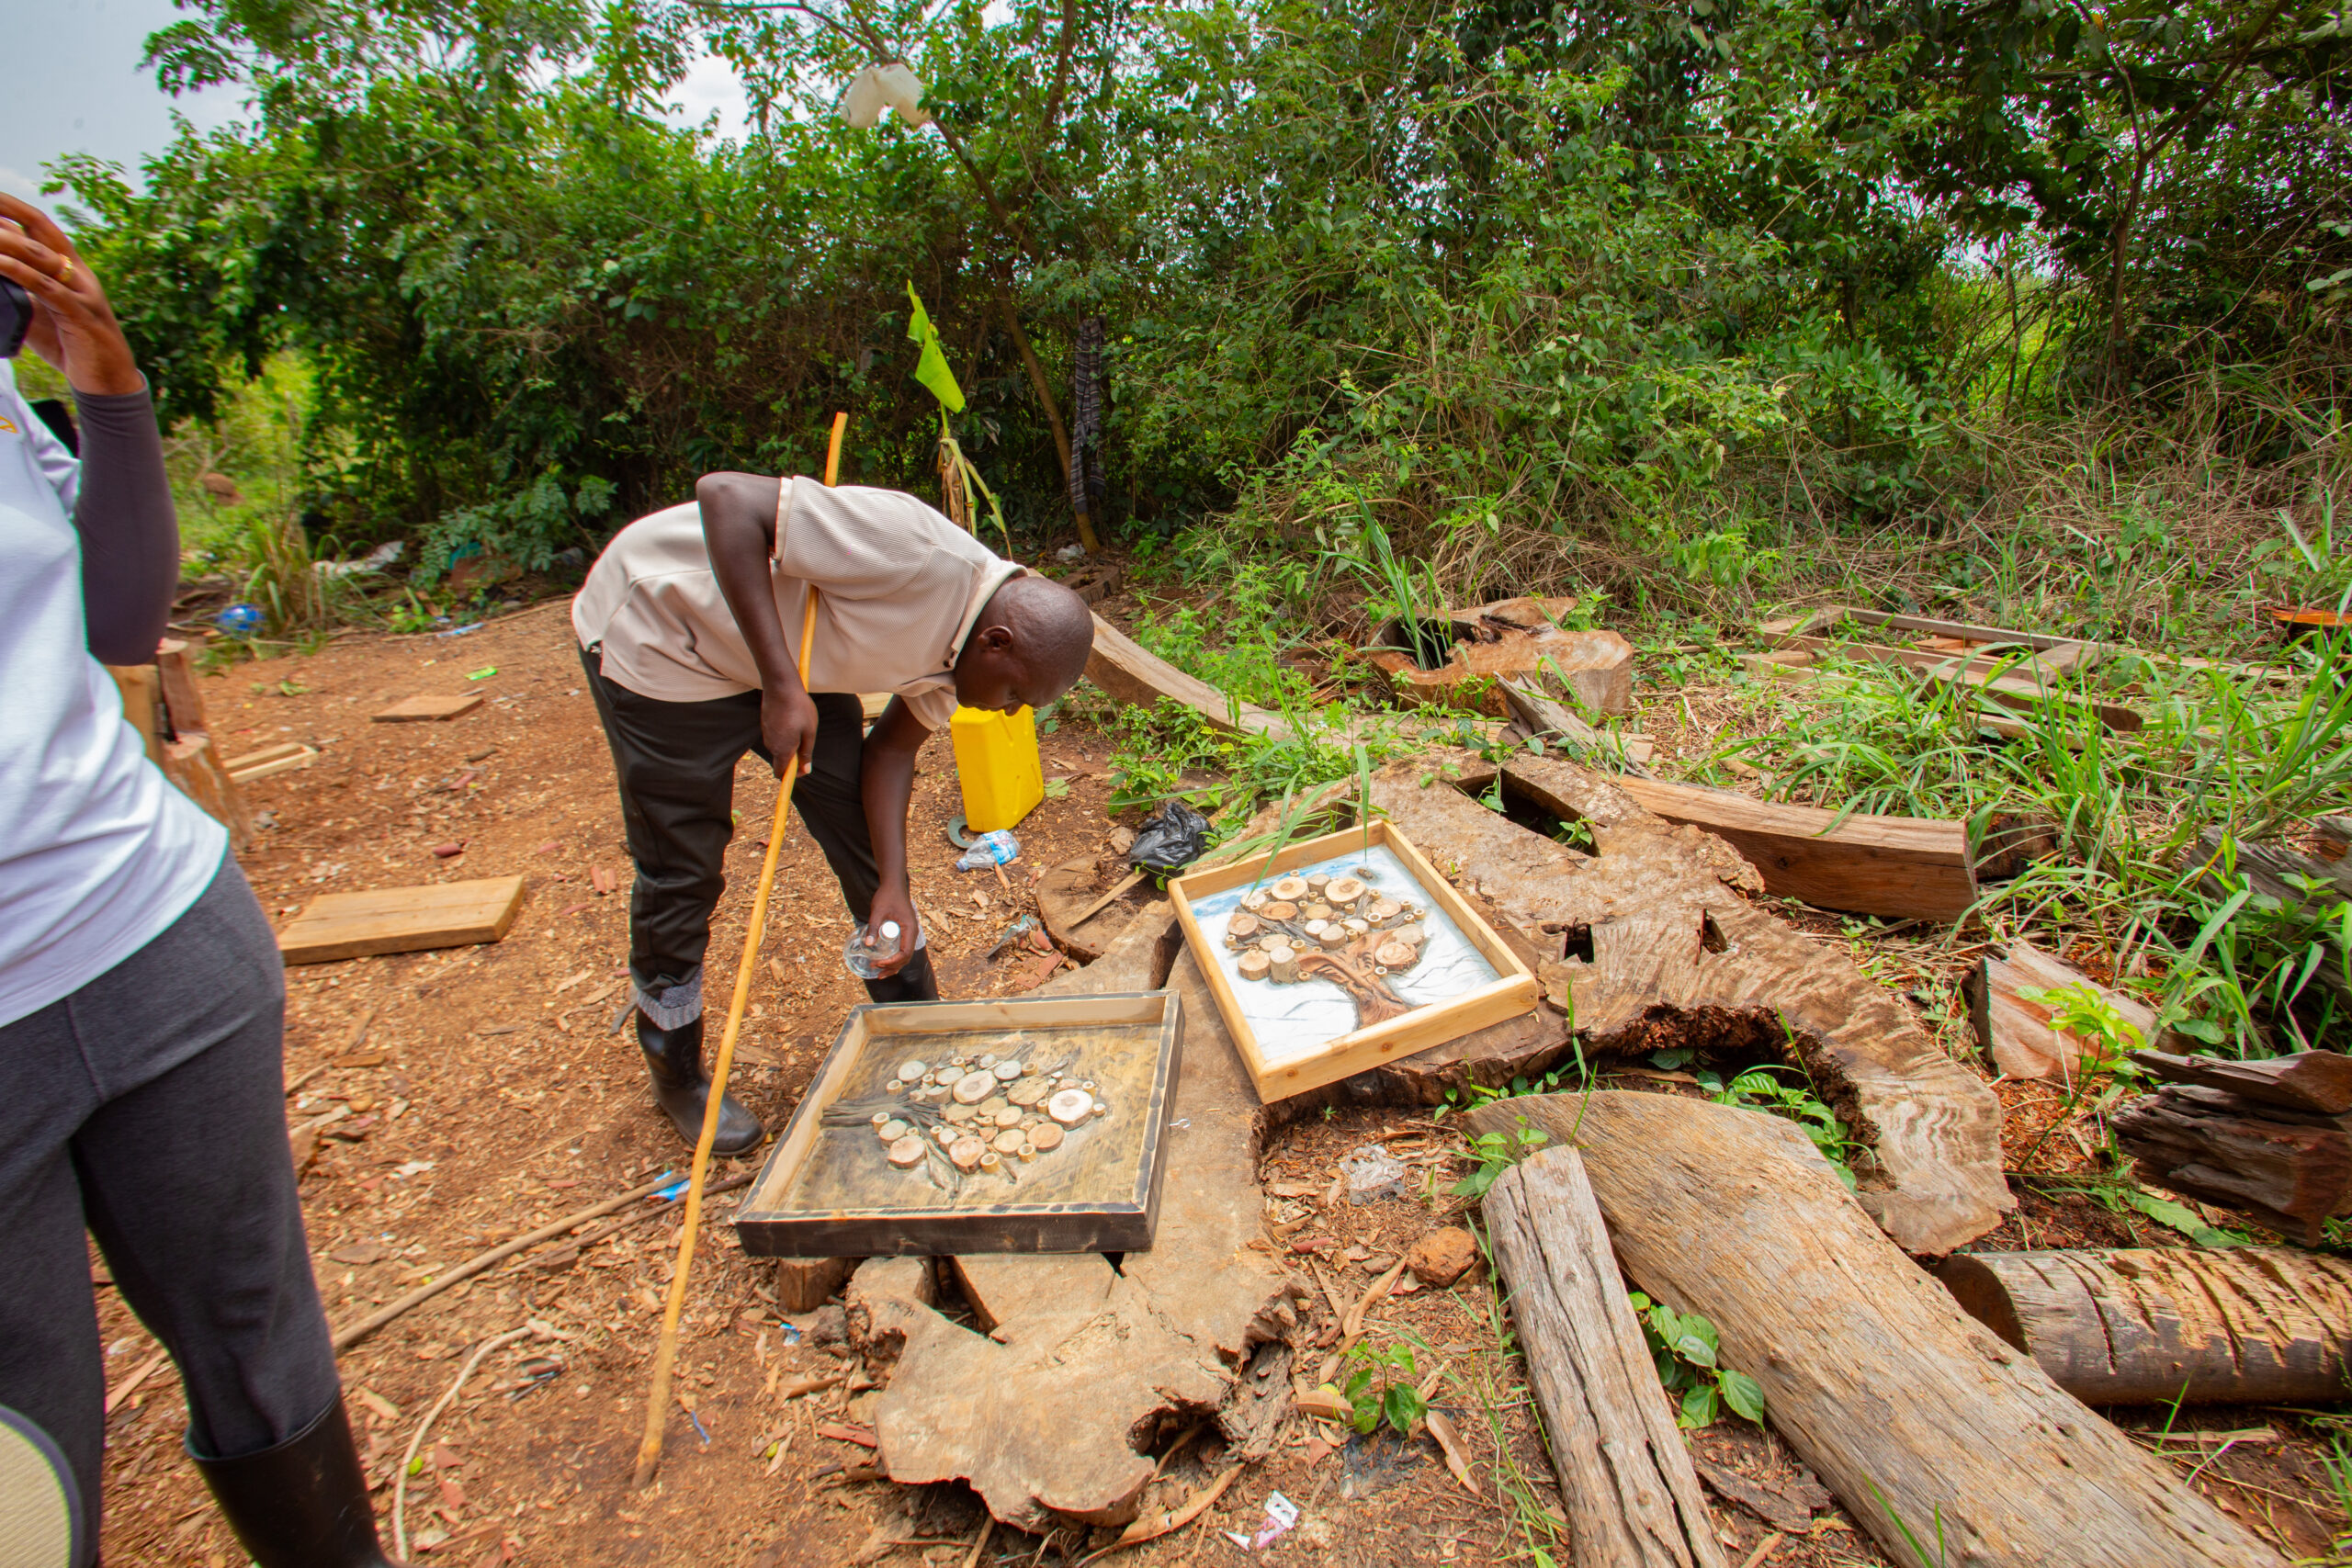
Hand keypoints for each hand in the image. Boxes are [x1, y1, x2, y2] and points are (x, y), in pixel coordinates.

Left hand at [0, 195, 139, 395]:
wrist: (109, 383)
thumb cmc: (70, 345)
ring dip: (5, 240)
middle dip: (7, 210)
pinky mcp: (79, 315)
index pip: (39, 226)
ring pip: (39, 254)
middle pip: (40, 228)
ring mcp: (81, 292)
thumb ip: (18, 289)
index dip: (11, 208)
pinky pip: (45, 288)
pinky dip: (18, 272)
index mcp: (69, 268)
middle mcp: (78, 272)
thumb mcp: (38, 310)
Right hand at [759, 685, 819, 778]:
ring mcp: (766, 734)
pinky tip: (792, 719)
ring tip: (800, 726)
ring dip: (790, 743)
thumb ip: (806, 753)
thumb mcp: (809, 732)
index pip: (781, 773)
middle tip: (806, 741)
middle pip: (781, 760)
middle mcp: (771, 745)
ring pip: (779, 746)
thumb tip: (805, 770)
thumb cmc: (799, 709)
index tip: (802, 769)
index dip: (792, 775)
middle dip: (793, 757)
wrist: (781, 686)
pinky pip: (776, 735)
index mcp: (782, 750)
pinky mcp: (765, 724)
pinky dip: (784, 733)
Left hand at [865, 884, 919, 974]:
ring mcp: (910, 932)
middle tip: (877, 973)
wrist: (893, 885)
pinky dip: (895, 958)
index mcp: (910, 929)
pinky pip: (903, 948)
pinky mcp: (905, 931)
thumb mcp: (878, 911)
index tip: (878, 963)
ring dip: (894, 965)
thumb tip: (867, 945)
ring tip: (880, 973)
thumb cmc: (887, 896)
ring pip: (905, 955)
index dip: (892, 962)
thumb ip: (873, 927)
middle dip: (892, 967)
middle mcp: (913, 933)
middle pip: (906, 957)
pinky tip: (885, 961)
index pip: (905, 953)